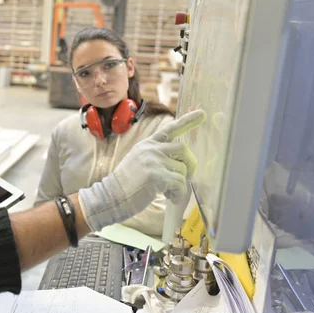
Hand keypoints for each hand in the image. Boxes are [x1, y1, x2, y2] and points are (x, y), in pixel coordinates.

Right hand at [78, 110, 205, 231]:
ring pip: (183, 170)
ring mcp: (154, 161)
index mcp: (147, 144)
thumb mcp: (138, 161)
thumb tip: (179, 164)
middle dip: (190, 164)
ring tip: (167, 192)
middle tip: (187, 177)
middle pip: (183, 150)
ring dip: (179, 184)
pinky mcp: (157, 176)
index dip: (187, 121)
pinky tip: (168, 198)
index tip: (202, 114)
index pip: (169, 129)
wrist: (111, 196)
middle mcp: (151, 149)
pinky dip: (178, 194)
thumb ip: (155, 156)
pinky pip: (180, 184)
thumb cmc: (126, 184)